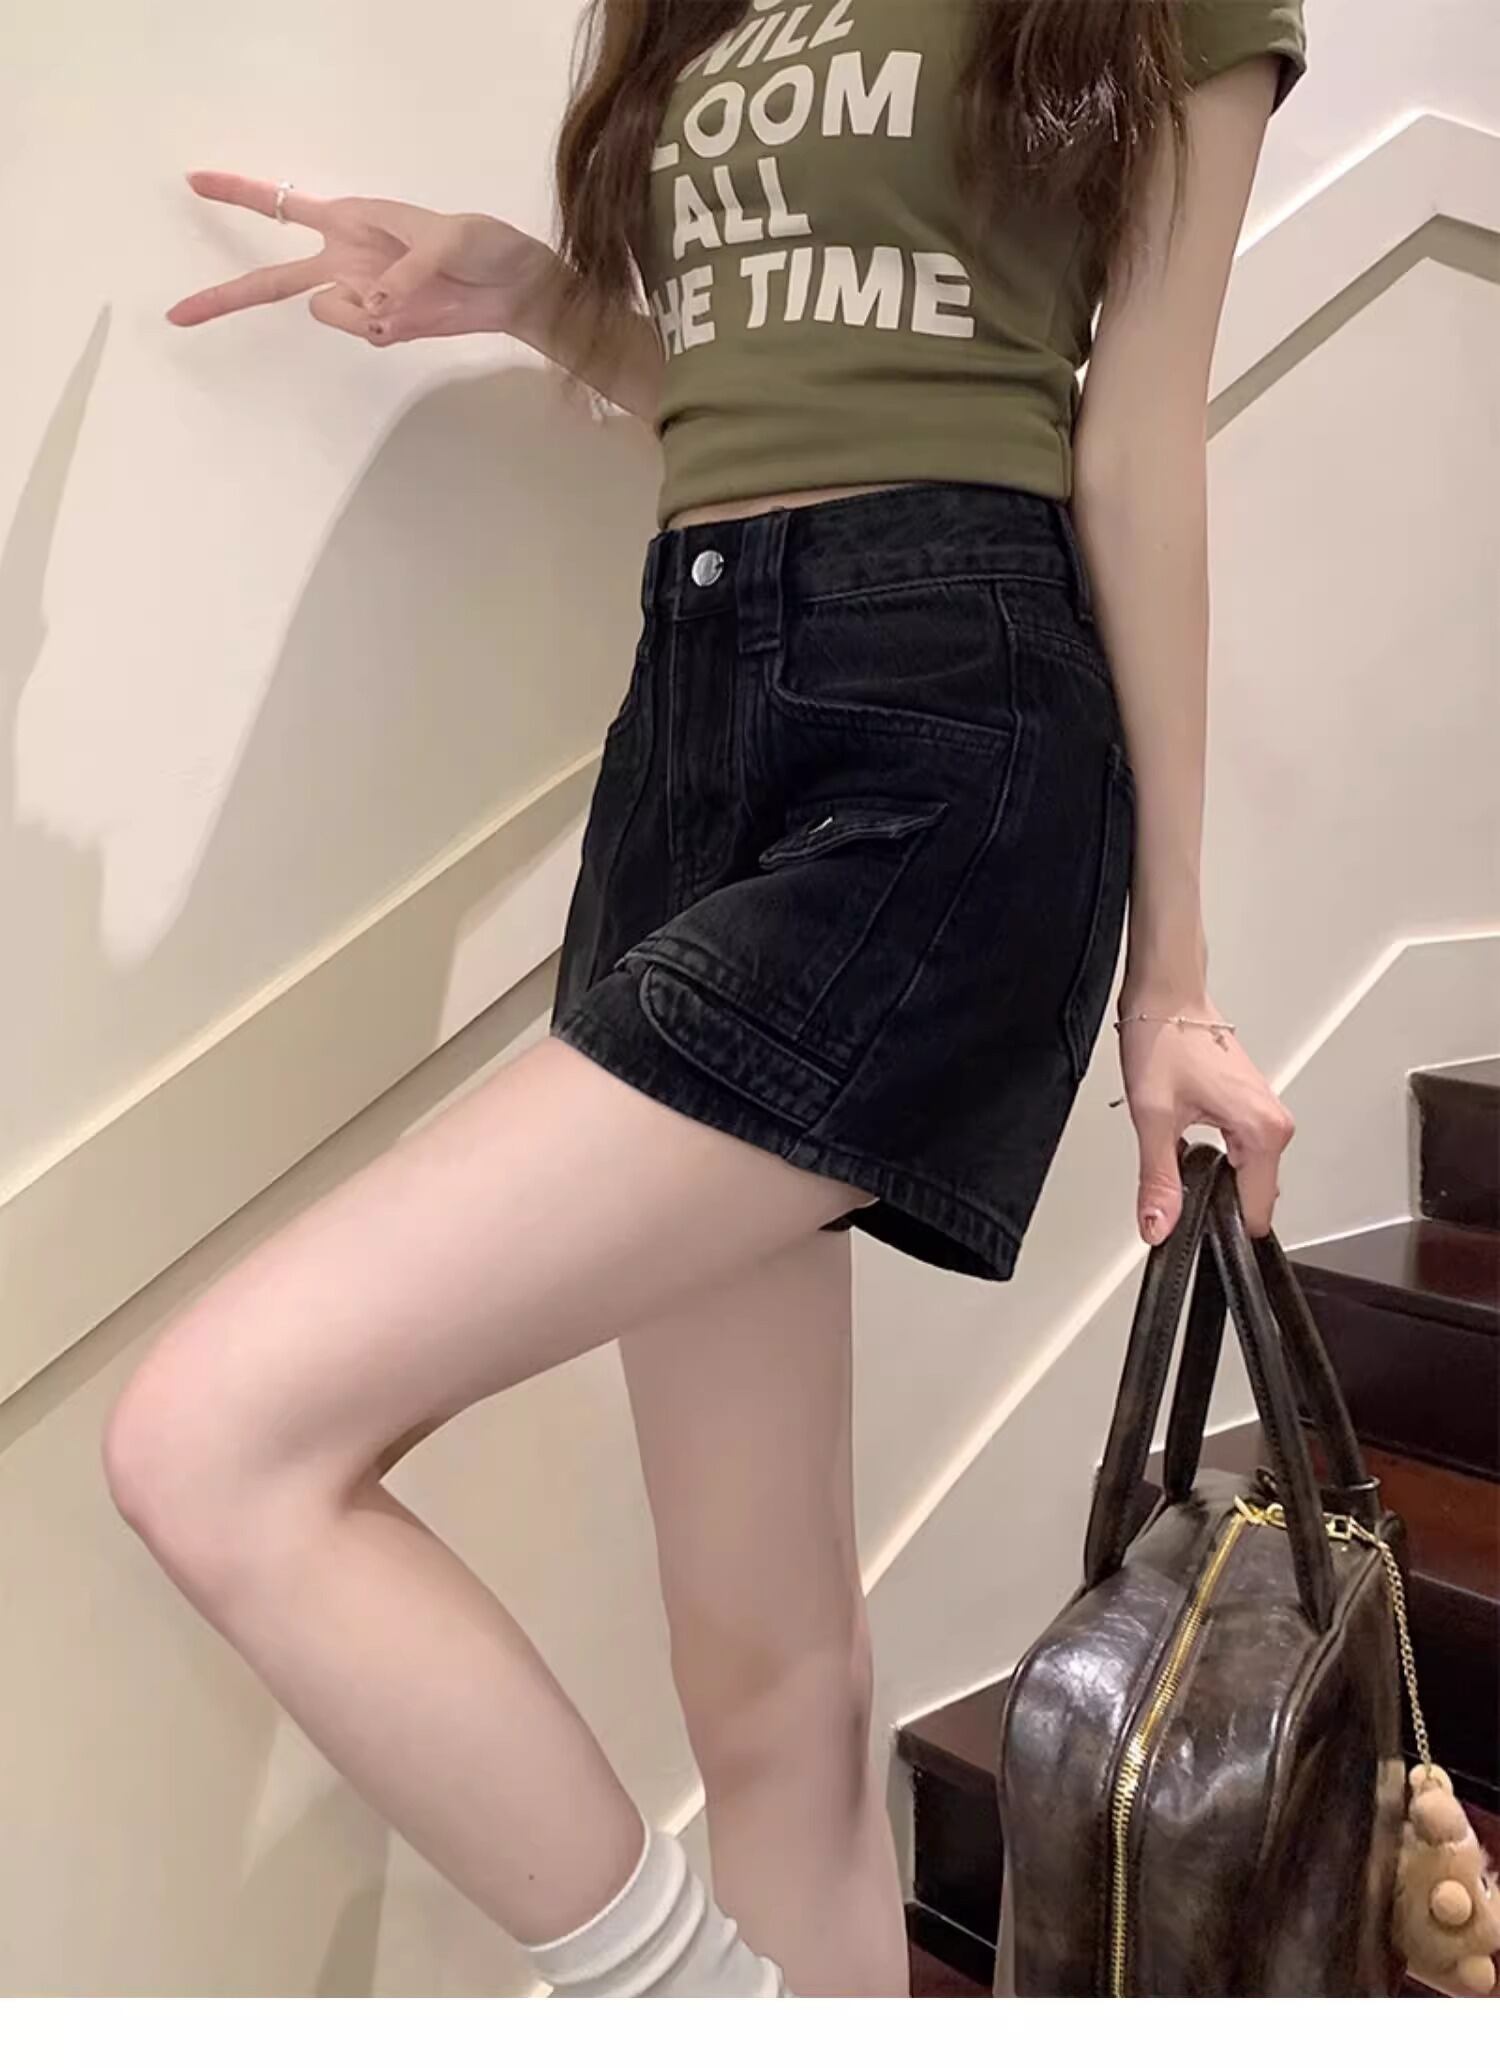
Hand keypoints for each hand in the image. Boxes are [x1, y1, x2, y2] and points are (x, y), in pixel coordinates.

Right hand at [166, 171, 531, 344]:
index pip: (285, 206)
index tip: (194, 182)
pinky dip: (387, 329)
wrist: (515, 289)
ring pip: (326, 314)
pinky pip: (366, 335)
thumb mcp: (451, 240)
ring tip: (408, 298)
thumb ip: (409, 269)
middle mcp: (347, 259)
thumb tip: (376, 305)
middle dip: (227, 297)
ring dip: (358, 312)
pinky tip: (417, 315)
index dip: (241, 194)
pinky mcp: (385, 327)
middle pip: (273, 281)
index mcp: (352, 220)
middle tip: (179, 314)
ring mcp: (364, 297)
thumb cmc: (484, 246)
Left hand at [1118, 1003, 1294, 1244]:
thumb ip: (1159, 1180)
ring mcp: (1264, 1112)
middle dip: (1216, 1203)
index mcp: (1263, 1130)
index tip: (1192, 1228)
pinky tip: (1185, 1148)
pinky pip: (1241, 1152)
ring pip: (1245, 1173)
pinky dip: (1215, 1160)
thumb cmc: (1165, 1039)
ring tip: (1176, 1162)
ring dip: (1214, 1180)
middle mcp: (1273, 1122)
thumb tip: (1159, 1226)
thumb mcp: (1154, 1117)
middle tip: (1173, 1191)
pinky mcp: (1249, 1106)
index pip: (1256, 1209)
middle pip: (1252, 1194)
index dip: (1220, 1226)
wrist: (1165, 995)